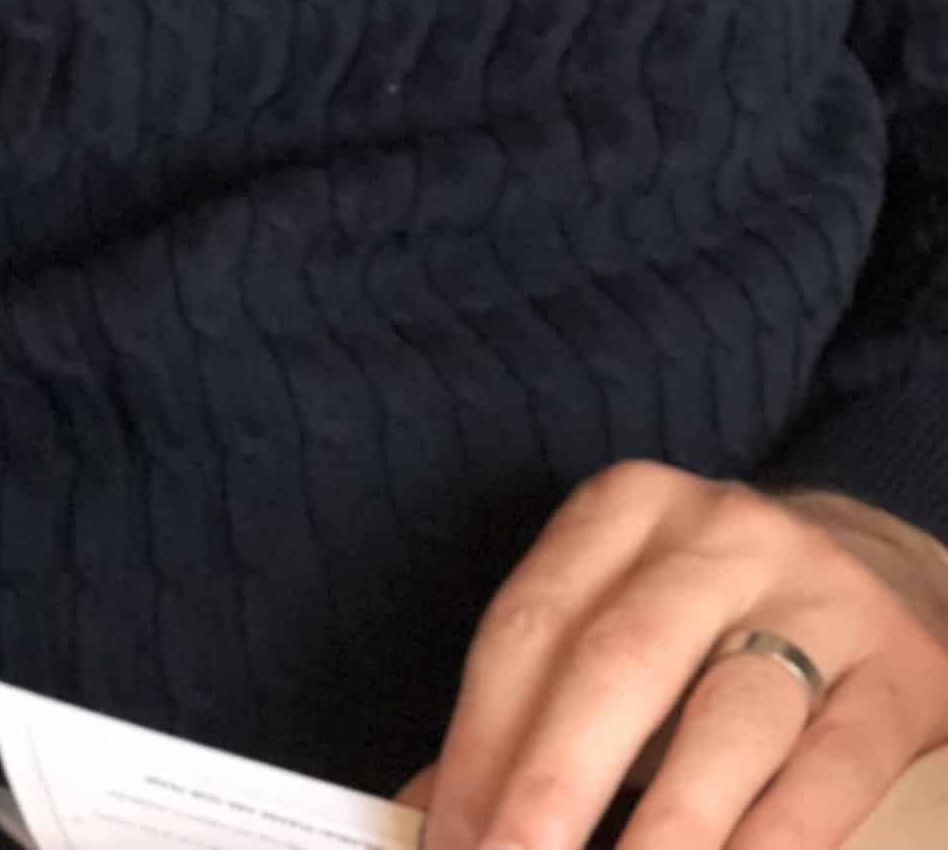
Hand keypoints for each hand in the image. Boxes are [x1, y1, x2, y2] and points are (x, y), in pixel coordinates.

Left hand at [406, 464, 947, 849]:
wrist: (892, 572)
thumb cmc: (721, 620)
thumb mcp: (625, 626)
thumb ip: (529, 714)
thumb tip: (426, 816)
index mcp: (627, 511)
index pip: (528, 631)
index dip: (477, 747)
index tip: (445, 845)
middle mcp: (720, 537)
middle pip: (615, 666)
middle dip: (550, 788)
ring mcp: (820, 601)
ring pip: (725, 722)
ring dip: (661, 834)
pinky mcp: (901, 675)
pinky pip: (828, 773)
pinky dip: (769, 845)